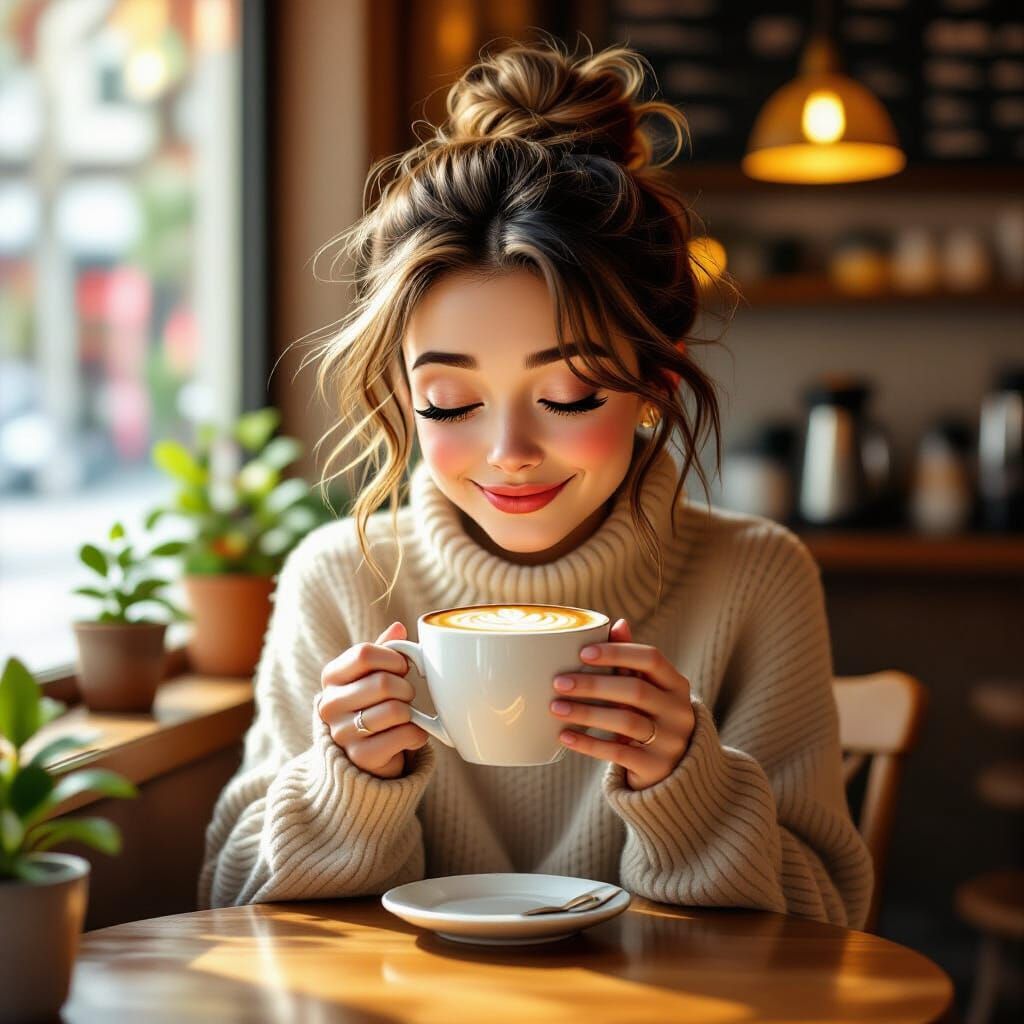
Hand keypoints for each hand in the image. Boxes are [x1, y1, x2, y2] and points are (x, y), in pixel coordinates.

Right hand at [317, 621, 429, 778]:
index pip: (364, 653)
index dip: (393, 658)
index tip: (401, 667)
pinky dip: (417, 733)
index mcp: (331, 677)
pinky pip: (404, 735)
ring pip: (395, 710)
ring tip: (406, 715)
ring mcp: (342, 733)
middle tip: (406, 695)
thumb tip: (398, 628)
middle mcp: (330, 705)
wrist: (366, 754)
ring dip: (411, 712)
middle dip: (406, 688)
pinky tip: (410, 733)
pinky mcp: (361, 756)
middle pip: (383, 682)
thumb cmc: (373, 704)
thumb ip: (384, 650)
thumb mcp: (373, 673)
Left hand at [549, 618, 694, 790]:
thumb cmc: (651, 718)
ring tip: (555, 708)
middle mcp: (678, 711)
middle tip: (559, 682)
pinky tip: (565, 736)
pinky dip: (588, 744)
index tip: (583, 653)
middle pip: (635, 690)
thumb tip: (618, 623)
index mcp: (676, 684)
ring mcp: (670, 741)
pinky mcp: (655, 767)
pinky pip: (618, 753)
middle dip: (593, 685)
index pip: (651, 658)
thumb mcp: (648, 689)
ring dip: (586, 713)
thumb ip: (632, 660)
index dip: (617, 652)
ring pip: (625, 722)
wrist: (673, 770)